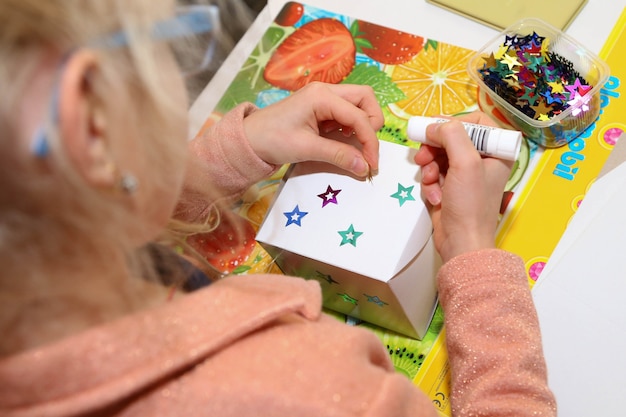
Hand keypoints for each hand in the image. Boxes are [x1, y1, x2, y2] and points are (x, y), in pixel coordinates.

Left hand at [243, 82, 382, 177]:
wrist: (249, 139)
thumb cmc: (271, 139)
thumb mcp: (306, 149)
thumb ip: (338, 155)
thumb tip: (364, 167)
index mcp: (321, 96)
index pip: (359, 116)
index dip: (370, 141)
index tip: (371, 165)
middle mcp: (325, 91)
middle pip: (365, 98)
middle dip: (372, 123)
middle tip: (366, 148)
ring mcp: (323, 97)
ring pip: (358, 104)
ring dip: (363, 125)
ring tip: (354, 147)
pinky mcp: (321, 107)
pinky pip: (346, 112)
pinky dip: (352, 127)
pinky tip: (343, 141)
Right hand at [413, 112, 513, 262]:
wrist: (461, 241)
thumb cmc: (471, 205)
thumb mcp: (466, 163)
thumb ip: (452, 135)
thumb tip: (434, 126)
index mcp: (496, 152)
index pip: (476, 122)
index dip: (454, 123)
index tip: (436, 130)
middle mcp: (482, 160)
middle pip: (451, 137)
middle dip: (434, 147)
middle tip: (423, 156)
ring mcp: (464, 174)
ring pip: (438, 155)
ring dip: (429, 167)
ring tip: (430, 180)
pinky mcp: (449, 187)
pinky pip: (433, 173)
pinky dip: (429, 183)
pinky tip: (434, 196)